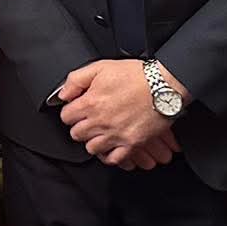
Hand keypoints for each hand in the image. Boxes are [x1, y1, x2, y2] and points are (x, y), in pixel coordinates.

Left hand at [56, 59, 189, 167]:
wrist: (164, 85)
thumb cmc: (136, 75)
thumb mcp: (100, 67)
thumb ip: (76, 80)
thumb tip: (62, 94)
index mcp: (90, 103)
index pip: (66, 117)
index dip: (71, 112)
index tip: (78, 110)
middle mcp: (100, 121)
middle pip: (77, 134)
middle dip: (81, 127)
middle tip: (90, 121)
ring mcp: (116, 134)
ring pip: (92, 148)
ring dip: (94, 141)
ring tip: (101, 132)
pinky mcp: (132, 143)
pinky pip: (113, 159)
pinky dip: (110, 155)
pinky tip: (112, 146)